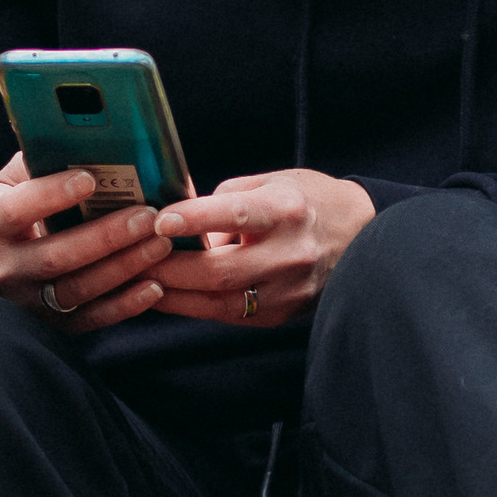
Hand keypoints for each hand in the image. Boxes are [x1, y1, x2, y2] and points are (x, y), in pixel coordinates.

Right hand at [0, 153, 173, 335]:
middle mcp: (6, 269)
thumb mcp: (9, 185)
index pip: (17, 211)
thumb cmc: (9, 216)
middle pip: (56, 256)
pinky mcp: (54, 325)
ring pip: (79, 290)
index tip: (90, 178)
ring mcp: (30, 302)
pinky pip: (93, 319)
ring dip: (123, 267)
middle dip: (105, 237)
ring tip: (161, 243)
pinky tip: (155, 286)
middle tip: (147, 215)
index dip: (52, 195)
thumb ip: (38, 162)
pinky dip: (126, 306)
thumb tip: (81, 137)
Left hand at [150, 168, 376, 327]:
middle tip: (135, 259)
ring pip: (220, 302)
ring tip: (141, 282)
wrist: (361, 236)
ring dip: (174, 295)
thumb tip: (177, 214)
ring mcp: (287, 290)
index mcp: (287, 210)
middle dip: (170, 267)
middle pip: (220, 271)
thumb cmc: (308, 202)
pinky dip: (195, 306)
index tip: (161, 219)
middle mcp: (290, 253)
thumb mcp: (272, 182)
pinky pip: (229, 315)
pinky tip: (170, 296)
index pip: (236, 215)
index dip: (196, 219)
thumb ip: (224, 197)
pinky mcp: (281, 315)